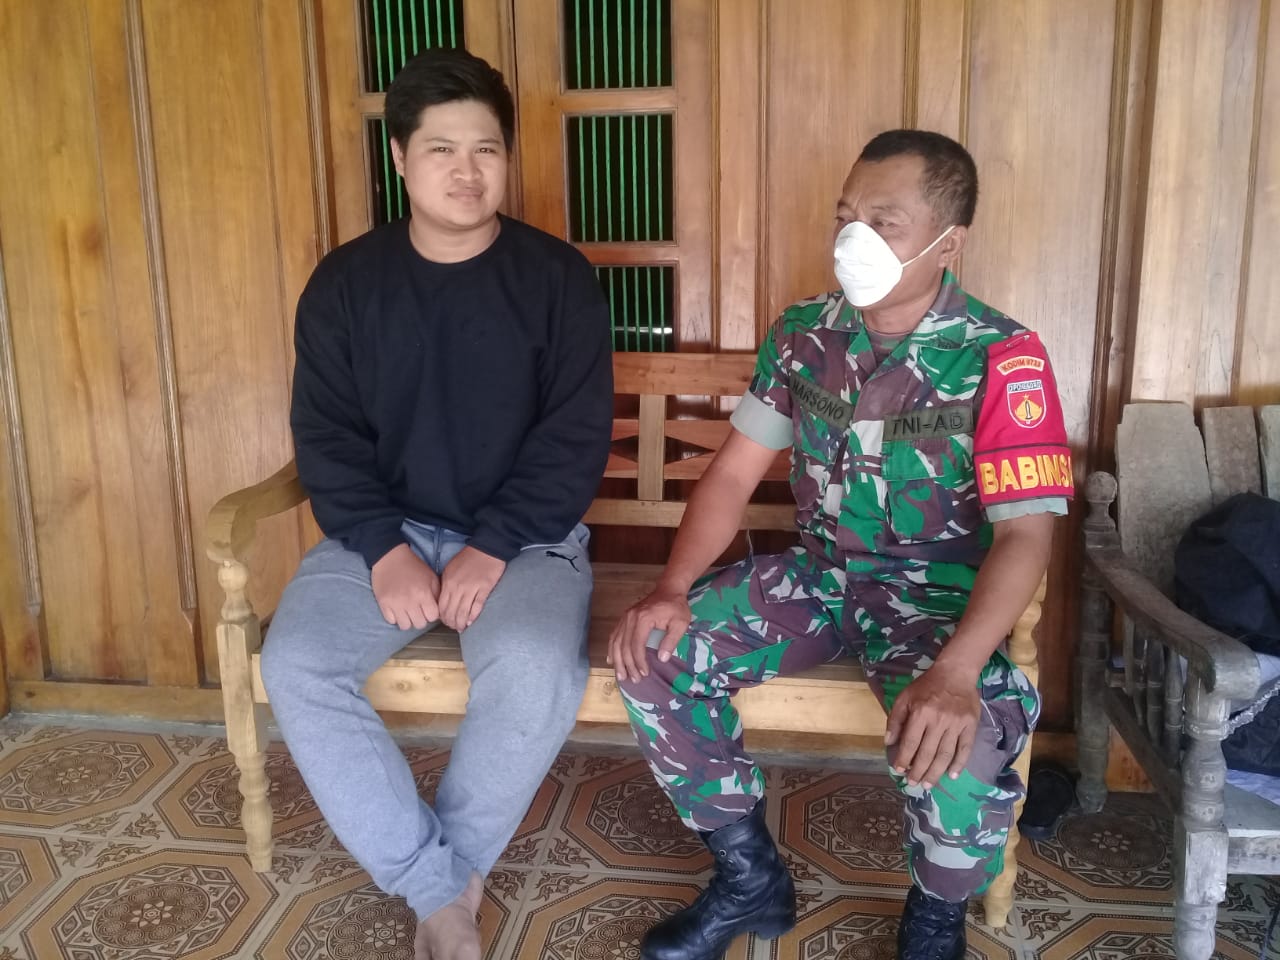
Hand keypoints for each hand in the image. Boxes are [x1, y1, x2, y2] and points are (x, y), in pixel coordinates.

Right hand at [371, 544, 440, 630]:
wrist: (390, 557)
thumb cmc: (413, 567)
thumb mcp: (431, 577)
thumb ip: (437, 594)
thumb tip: (439, 610)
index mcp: (423, 594)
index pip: (432, 617)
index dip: (432, 614)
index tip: (429, 609)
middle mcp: (410, 601)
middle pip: (419, 624)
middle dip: (421, 618)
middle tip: (418, 610)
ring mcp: (395, 604)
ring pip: (405, 626)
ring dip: (408, 620)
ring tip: (408, 611)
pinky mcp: (383, 604)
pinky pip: (391, 621)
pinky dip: (395, 618)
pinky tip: (398, 609)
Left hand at [438, 546, 505, 629]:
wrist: (487, 549)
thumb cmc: (468, 558)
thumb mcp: (450, 568)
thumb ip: (446, 584)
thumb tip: (445, 600)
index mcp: (448, 582)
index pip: (441, 605)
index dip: (442, 617)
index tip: (445, 621)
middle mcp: (458, 587)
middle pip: (451, 611)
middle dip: (451, 622)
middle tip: (453, 627)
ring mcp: (471, 589)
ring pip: (463, 612)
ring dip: (461, 623)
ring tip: (461, 628)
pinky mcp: (484, 589)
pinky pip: (477, 607)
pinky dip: (473, 616)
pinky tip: (471, 622)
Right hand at [607, 586, 691, 682]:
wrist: (668, 589)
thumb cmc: (676, 607)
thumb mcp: (680, 623)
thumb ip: (671, 640)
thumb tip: (661, 659)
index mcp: (643, 618)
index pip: (637, 644)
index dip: (639, 661)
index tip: (645, 674)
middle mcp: (630, 617)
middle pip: (624, 645)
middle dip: (628, 665)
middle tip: (634, 680)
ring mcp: (625, 617)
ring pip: (616, 642)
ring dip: (617, 661)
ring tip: (621, 676)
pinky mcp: (624, 618)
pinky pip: (614, 636)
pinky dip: (611, 649)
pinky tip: (611, 660)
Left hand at [884, 664, 980, 789]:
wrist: (956, 673)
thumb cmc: (926, 686)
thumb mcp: (905, 697)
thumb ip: (895, 719)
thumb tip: (889, 742)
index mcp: (921, 713)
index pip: (911, 742)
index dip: (904, 759)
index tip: (899, 770)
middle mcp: (939, 720)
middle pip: (927, 753)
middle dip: (918, 771)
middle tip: (913, 783)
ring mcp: (956, 724)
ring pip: (945, 755)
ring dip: (936, 773)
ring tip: (928, 785)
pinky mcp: (970, 726)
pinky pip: (965, 749)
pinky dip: (959, 764)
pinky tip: (952, 776)